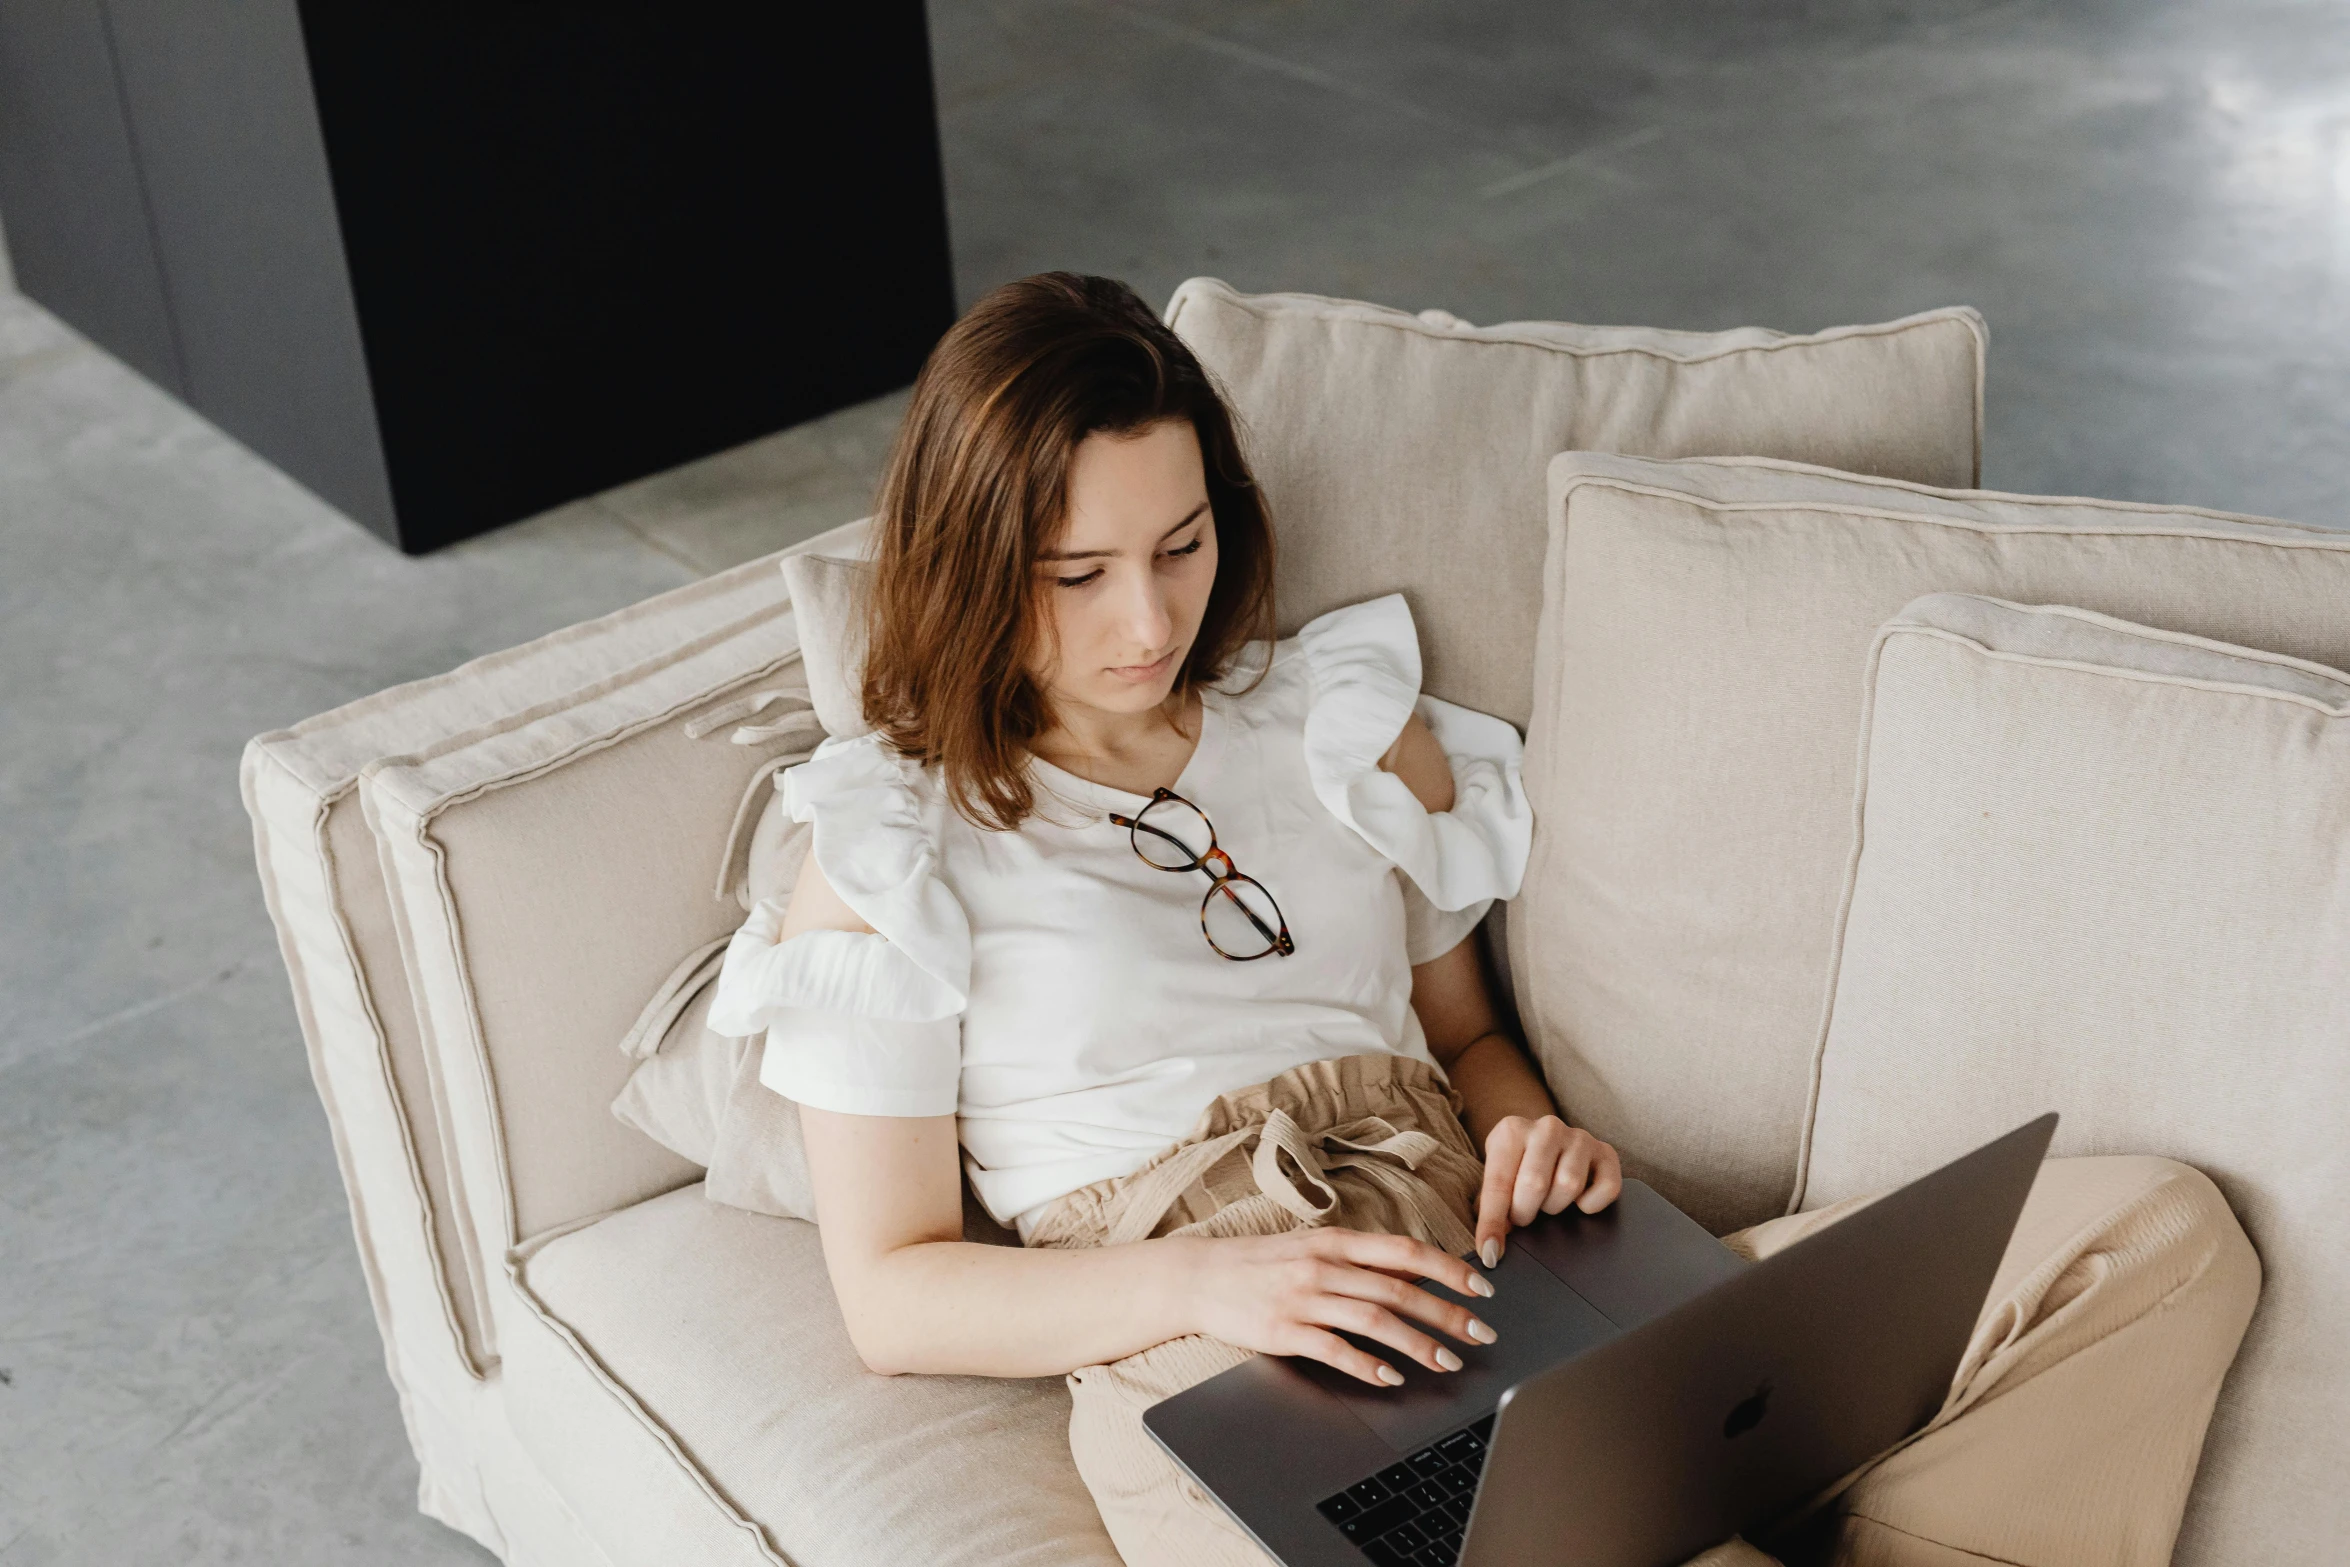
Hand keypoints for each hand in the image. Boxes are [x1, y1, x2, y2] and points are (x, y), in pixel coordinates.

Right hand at [1174, 1227, 1498, 1387]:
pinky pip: (1335, 1349)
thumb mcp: (1313, 1247)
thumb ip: (1362, 1259)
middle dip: (1447, 1314)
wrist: (1200, 1277)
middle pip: (1399, 1289)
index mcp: (1336, 1241)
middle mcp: (1324, 1266)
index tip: (1481, 1288)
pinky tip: (1391, 1378)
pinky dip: (1367, 1365)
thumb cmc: (1261, 1263)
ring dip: (1417, 1343)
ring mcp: (1303, 1298)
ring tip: (1446, 1362)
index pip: (1405, 1251)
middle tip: (1480, 1334)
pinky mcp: (1284, 1330)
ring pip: (1375, 1320)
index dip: (1448, 1270)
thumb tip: (1416, 1268)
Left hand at [1474, 1116, 1621, 1266]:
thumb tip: (1491, 1246)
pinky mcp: (1606, 1152)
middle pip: (1535, 1184)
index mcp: (1511, 1131)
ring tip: (1547, 1203)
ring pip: (1569, 1185)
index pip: (1498, 1183)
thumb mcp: (1496, 1175)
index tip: (1490, 1254)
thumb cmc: (1516, 1164)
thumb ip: (1489, 1206)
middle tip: (1523, 1216)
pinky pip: (1606, 1188)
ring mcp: (1579, 1138)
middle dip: (1525, 1212)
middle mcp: (1547, 1128)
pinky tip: (1578, 1201)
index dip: (1492, 1222)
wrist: (1544, 1140)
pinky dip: (1591, 1204)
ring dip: (1555, 1206)